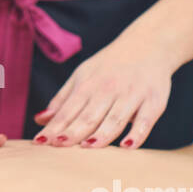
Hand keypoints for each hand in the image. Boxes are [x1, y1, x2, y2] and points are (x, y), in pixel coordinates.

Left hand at [32, 37, 174, 148]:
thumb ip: (62, 100)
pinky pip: (145, 120)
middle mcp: (108, 90)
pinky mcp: (153, 102)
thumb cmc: (110, 66)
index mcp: (88, 85)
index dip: (54, 126)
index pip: (68, 110)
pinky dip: (137, 133)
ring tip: (87, 147)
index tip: (39, 141)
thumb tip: (40, 120)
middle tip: (57, 146)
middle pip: (89, 116)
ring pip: (115, 119)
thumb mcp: (83, 76)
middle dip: (73, 132)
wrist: (148, 44)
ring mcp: (132, 95)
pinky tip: (127, 146)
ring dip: (102, 134)